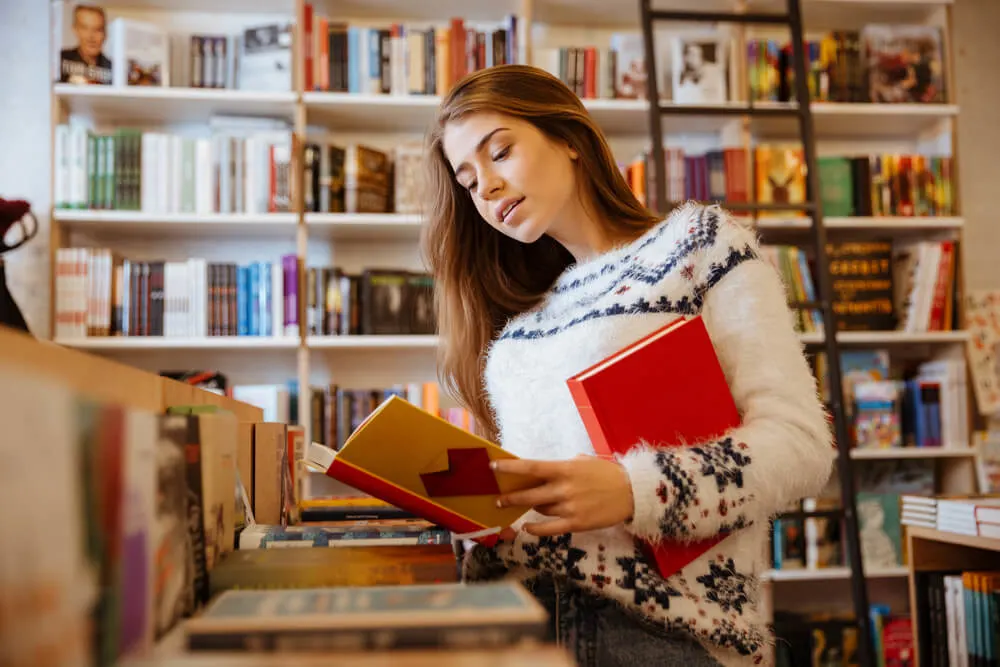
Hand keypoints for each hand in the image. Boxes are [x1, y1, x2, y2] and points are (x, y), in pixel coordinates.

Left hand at [492, 455, 634, 537]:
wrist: (632, 492)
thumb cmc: (607, 474)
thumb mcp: (584, 462)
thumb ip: (563, 467)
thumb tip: (543, 472)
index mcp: (565, 469)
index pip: (531, 468)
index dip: (510, 468)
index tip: (494, 467)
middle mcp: (564, 488)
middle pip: (529, 494)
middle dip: (510, 497)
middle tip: (498, 499)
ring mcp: (569, 507)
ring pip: (540, 509)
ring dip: (532, 508)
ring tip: (526, 506)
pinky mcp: (576, 523)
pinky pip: (550, 529)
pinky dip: (536, 529)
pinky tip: (527, 527)